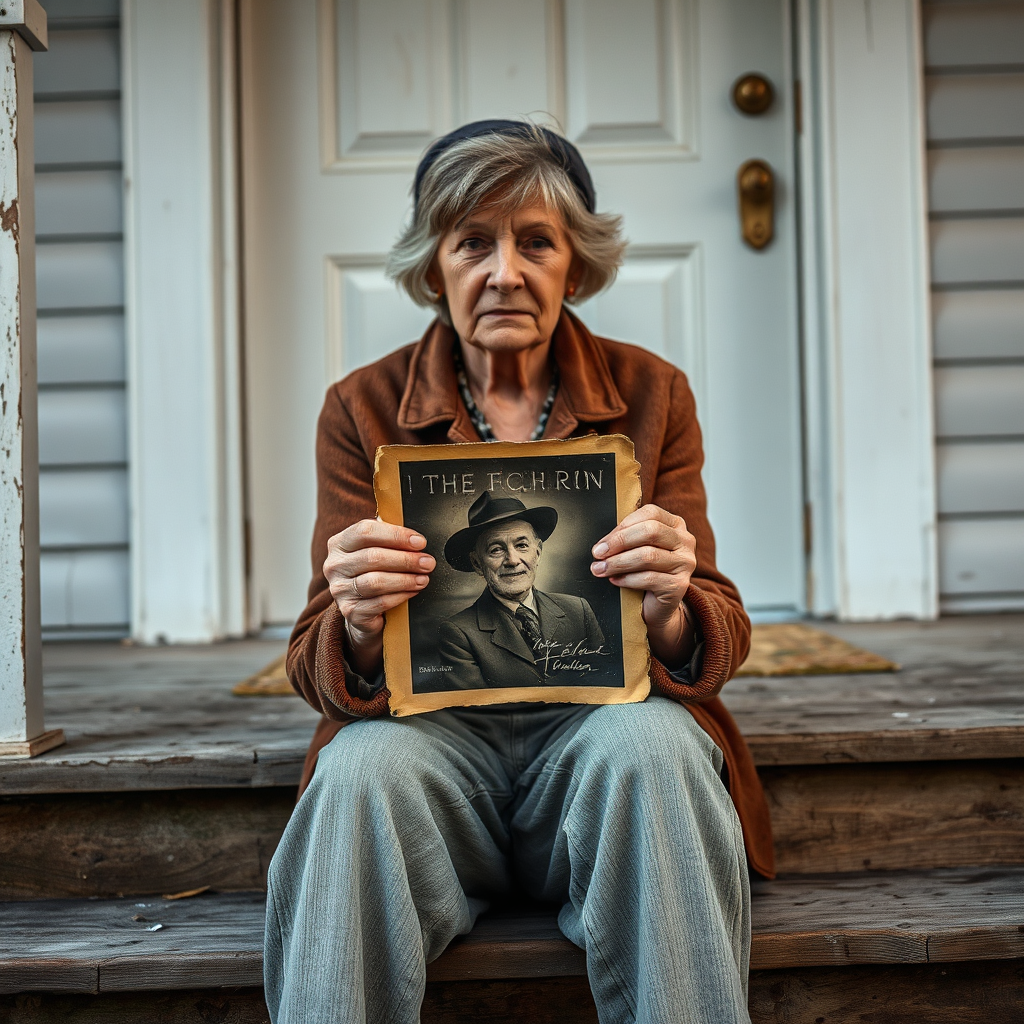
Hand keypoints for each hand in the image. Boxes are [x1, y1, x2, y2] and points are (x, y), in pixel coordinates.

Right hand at [323, 519, 434, 675]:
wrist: (360, 608)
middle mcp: (335, 565)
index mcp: (339, 543)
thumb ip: (389, 538)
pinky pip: (380, 602)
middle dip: (406, 559)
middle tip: (427, 562)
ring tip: (423, 578)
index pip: (365, 531)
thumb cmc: (372, 571)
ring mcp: (340, 590)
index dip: (396, 535)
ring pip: (376, 582)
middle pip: (373, 557)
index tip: (419, 542)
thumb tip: (416, 538)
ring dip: (406, 579)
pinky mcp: (349, 611)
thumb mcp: (375, 549)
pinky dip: (401, 596)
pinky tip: (413, 591)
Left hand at [590, 504, 696, 666]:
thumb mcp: (637, 549)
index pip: (650, 514)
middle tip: (598, 554)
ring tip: (600, 569)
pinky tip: (615, 581)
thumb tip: (602, 544)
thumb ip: (627, 538)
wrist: (658, 607)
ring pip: (648, 556)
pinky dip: (627, 579)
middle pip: (651, 531)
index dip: (623, 526)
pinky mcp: (679, 585)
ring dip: (618, 562)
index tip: (603, 542)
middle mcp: (685, 541)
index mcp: (675, 525)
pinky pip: (649, 579)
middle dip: (619, 542)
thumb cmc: (645, 573)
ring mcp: (685, 563)